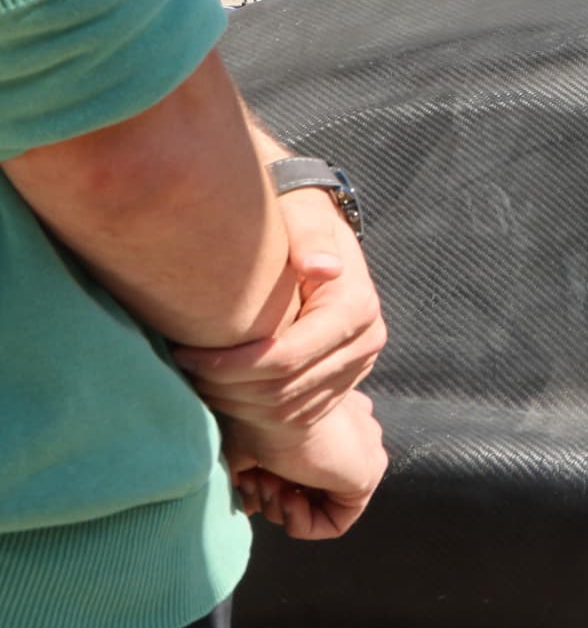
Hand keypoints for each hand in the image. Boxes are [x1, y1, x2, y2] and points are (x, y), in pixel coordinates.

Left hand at [176, 189, 384, 432]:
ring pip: (285, 409)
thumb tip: (322, 268)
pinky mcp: (341, 383)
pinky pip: (292, 414)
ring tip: (197, 374)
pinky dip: (251, 408)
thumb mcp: (304, 213)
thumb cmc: (298, 218)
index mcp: (356, 308)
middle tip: (182, 364)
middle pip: (283, 390)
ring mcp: (355, 368)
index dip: (231, 365)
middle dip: (226, 385)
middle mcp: (365, 344)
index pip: (287, 358)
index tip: (186, 353)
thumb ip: (311, 236)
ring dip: (234, 399)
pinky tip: (221, 383)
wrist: (315, 233)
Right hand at [226, 391, 386, 540]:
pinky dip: (302, 522)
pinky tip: (289, 498)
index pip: (300, 464)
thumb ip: (248, 473)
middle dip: (270, 494)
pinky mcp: (369, 474)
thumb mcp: (244, 446)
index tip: (244, 475)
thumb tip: (249, 505)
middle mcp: (352, 430)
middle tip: (252, 482)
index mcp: (328, 414)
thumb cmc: (253, 416)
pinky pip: (336, 520)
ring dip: (280, 506)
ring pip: (319, 502)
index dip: (263, 481)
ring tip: (268, 485)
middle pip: (307, 484)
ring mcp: (363, 451)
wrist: (276, 403)